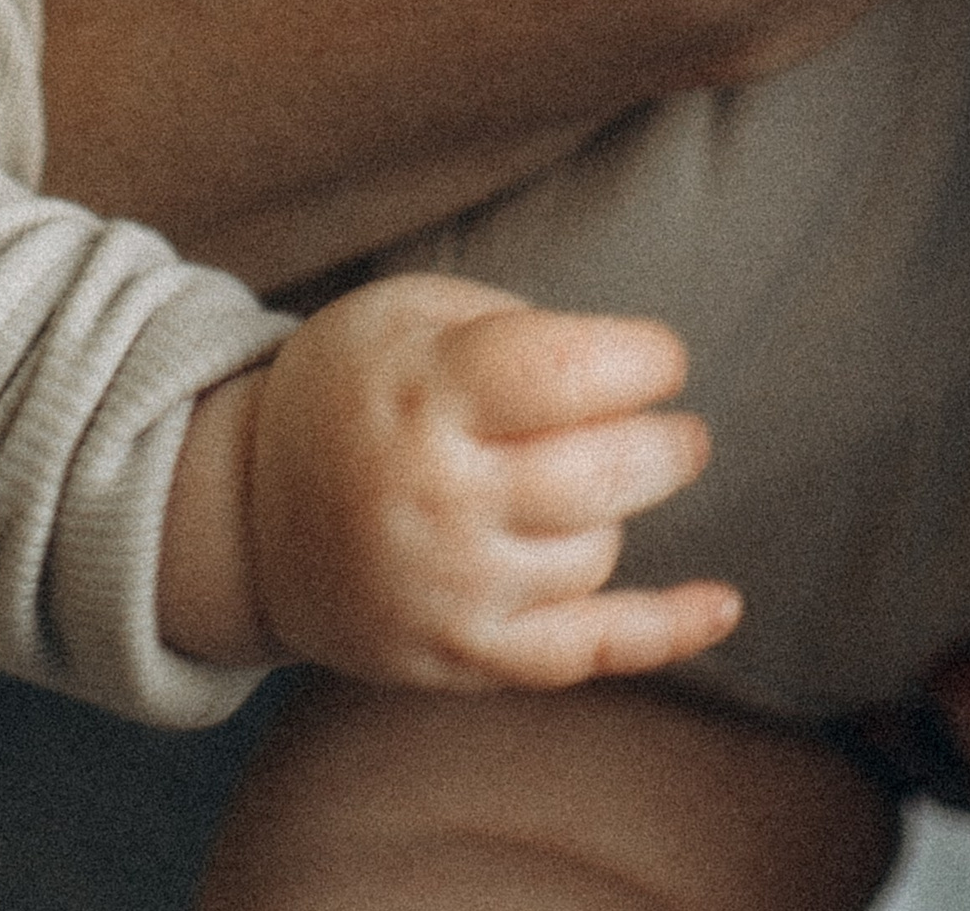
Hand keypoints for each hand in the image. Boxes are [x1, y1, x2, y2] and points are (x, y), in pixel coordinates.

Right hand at [222, 275, 738, 689]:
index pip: (575, 372)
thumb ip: (514, 326)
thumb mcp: (408, 314)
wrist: (247, 518)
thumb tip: (628, 362)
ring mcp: (455, 587)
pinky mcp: (466, 655)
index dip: (646, 359)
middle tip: (670, 425)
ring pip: (601, 548)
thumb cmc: (351, 390)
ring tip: (576, 481)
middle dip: (666, 441)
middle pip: (608, 469)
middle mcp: (442, 496)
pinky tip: (723, 601)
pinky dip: (666, 629)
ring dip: (617, 508)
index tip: (657, 358)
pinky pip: (588, 651)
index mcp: (428, 393)